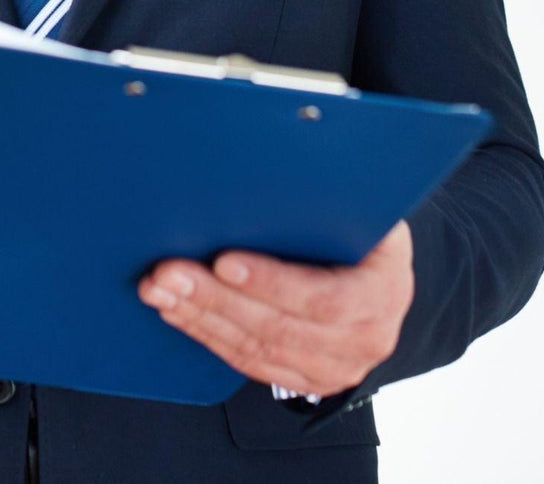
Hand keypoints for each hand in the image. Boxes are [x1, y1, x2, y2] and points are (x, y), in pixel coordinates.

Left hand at [138, 221, 413, 397]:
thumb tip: (267, 164)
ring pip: (258, 348)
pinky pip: (251, 363)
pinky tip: (178, 310)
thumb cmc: (363, 227)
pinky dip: (210, 334)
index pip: (324, 297)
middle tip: (168, 273)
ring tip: (160, 290)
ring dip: (201, 317)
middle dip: (215, 298)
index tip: (222, 261)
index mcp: (383, 289)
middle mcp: (366, 337)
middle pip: (279, 327)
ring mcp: (336, 366)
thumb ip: (322, 196)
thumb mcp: (360, 208)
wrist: (382, 274)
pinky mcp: (307, 379)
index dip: (271, 283)